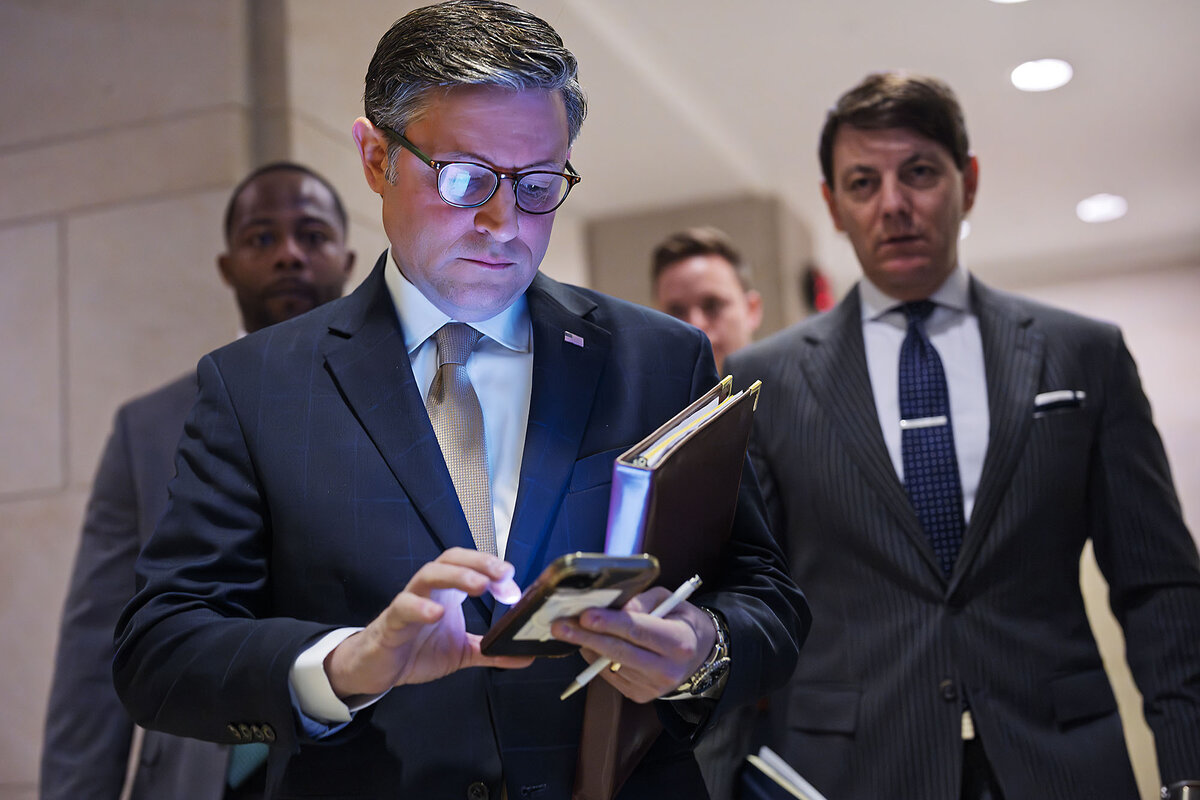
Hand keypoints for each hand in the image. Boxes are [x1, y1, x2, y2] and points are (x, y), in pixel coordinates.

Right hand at [325, 548, 530, 698]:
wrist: (378, 669)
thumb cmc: (416, 650)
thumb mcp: (462, 652)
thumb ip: (491, 651)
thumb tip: (526, 656)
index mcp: (447, 591)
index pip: (471, 565)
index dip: (493, 569)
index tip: (513, 584)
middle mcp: (429, 590)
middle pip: (452, 559)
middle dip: (480, 562)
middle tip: (503, 575)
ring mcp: (409, 602)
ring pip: (428, 574)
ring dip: (456, 576)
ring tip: (479, 585)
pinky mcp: (391, 623)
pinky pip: (403, 607)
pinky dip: (420, 607)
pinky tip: (436, 613)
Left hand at [550, 587, 715, 702]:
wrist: (699, 655)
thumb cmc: (680, 621)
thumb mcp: (670, 601)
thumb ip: (642, 601)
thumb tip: (614, 609)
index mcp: (679, 641)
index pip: (638, 631)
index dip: (610, 623)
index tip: (585, 615)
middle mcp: (668, 669)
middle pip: (619, 651)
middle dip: (586, 637)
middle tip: (560, 626)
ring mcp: (654, 687)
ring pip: (611, 665)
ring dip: (588, 647)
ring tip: (573, 630)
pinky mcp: (641, 696)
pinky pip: (610, 675)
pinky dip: (597, 659)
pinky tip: (594, 645)